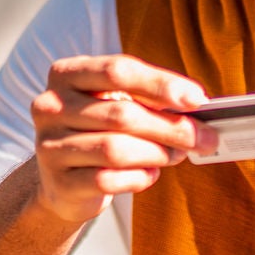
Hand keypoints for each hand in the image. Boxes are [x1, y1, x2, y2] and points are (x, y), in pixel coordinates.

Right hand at [29, 54, 216, 223]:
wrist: (63, 181)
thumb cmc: (99, 132)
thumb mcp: (116, 104)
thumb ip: (148, 100)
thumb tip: (197, 106)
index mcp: (66, 74)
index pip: (117, 71)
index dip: (160, 84)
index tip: (197, 99)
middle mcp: (50, 106)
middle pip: (121, 114)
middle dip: (171, 127)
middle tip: (205, 138)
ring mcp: (49, 146)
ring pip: (116, 150)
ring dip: (158, 154)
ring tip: (178, 155)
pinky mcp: (58, 183)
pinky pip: (108, 180)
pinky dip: (139, 178)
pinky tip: (150, 174)